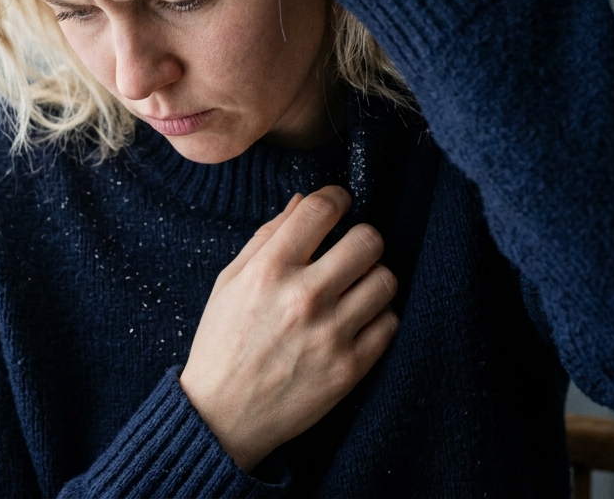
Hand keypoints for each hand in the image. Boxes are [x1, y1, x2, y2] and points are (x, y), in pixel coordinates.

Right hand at [178, 186, 398, 471]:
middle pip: (368, 239)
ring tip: (355, 286)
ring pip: (386, 280)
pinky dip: (378, 317)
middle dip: (362, 236)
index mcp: (270, 269)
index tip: (339, 202)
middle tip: (350, 248)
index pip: (321, 210)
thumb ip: (267, 236)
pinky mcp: (350, 368)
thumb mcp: (231, 279)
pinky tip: (356, 319)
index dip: (336, 197)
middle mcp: (304, 296)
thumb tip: (303, 201)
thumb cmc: (223, 341)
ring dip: (373, 276)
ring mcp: (331, 334)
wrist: (223, 416)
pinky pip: (389, 323)